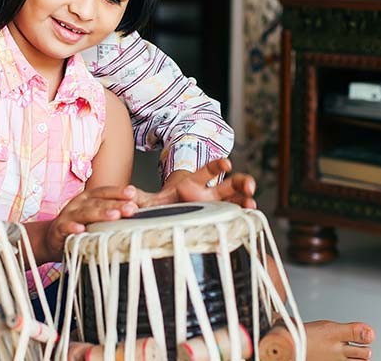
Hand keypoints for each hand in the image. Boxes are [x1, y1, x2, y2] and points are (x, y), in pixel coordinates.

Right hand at [44, 185, 138, 259]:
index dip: (118, 192)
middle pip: (98, 202)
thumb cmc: (79, 225)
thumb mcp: (94, 215)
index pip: (105, 192)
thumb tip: (136, 209)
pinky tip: (81, 229)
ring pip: (85, 213)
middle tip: (131, 208)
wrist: (53, 237)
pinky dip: (73, 228)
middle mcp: (79, 203)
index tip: (133, 194)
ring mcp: (68, 215)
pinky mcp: (58, 229)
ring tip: (114, 216)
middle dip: (115, 205)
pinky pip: (66, 228)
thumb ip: (111, 211)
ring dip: (100, 214)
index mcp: (88, 198)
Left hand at [139, 158, 256, 208]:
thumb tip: (127, 195)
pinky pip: (236, 214)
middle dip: (241, 182)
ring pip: (237, 198)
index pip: (206, 171)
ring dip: (247, 198)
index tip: (226, 163)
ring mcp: (218, 204)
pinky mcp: (222, 217)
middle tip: (249, 185)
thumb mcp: (153, 200)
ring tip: (253, 203)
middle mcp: (210, 192)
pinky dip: (244, 215)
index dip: (216, 166)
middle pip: (229, 183)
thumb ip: (141, 198)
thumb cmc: (167, 202)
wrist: (174, 211)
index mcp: (194, 183)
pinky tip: (251, 217)